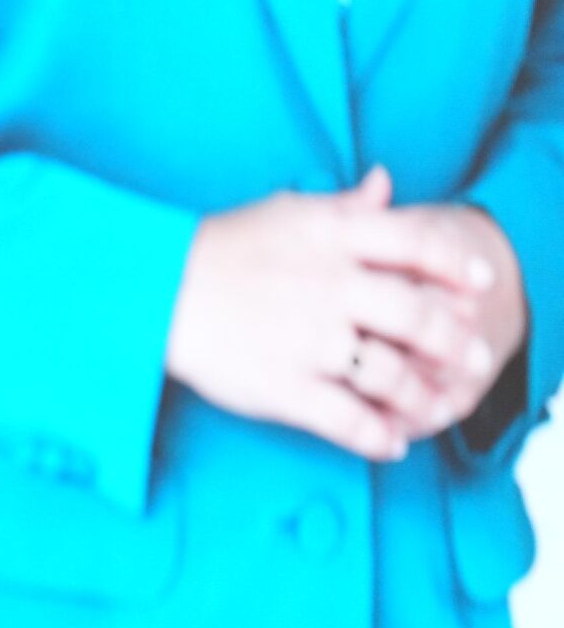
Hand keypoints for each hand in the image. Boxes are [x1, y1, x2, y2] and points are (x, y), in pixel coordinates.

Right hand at [165, 167, 500, 458]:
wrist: (150, 290)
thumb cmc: (217, 249)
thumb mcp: (284, 212)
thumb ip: (344, 205)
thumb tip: (386, 184)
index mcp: (333, 238)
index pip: (420, 245)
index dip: (457, 267)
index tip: (476, 285)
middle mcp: (329, 287)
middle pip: (418, 316)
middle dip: (453, 343)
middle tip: (471, 359)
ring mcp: (307, 340)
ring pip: (391, 374)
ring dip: (421, 397)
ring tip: (433, 408)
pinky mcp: (281, 387)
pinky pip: (346, 420)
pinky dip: (376, 436)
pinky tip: (389, 443)